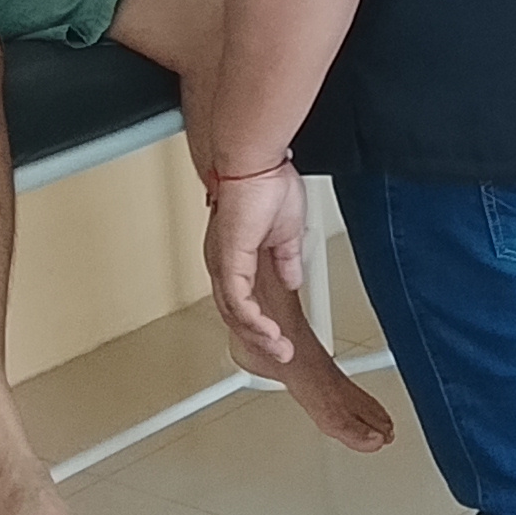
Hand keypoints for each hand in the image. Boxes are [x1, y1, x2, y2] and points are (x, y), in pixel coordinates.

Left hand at [205, 168, 306, 367]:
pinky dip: (255, 323)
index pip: (243, 300)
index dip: (259, 322)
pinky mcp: (229, 262)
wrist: (254, 161)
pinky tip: (271, 333)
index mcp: (235, 255)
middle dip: (260, 338)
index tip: (279, 336)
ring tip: (281, 350)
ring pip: (235, 315)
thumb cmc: (265, 182)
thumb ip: (287, 259)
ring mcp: (223, 264)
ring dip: (260, 336)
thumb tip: (292, 278)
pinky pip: (238, 304)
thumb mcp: (286, 231)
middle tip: (282, 353)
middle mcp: (223, 263)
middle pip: (236, 314)